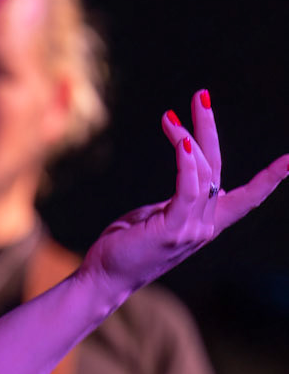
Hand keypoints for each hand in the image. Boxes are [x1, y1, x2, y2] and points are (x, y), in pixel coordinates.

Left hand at [82, 88, 288, 305]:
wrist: (104, 278)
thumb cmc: (127, 246)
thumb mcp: (159, 215)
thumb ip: (179, 197)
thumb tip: (192, 168)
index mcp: (207, 223)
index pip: (246, 198)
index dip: (269, 179)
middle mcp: (205, 227)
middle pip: (217, 168)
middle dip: (209, 129)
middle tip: (201, 95)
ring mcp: (192, 230)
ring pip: (202, 173)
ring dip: (186, 138)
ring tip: (169, 116)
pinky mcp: (172, 230)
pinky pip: (187, 190)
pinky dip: (187, 163)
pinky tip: (183, 142)